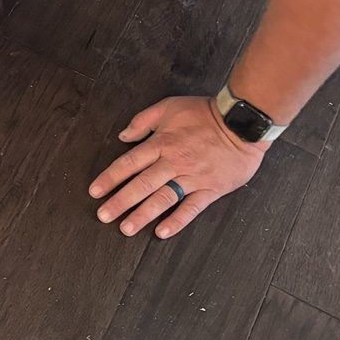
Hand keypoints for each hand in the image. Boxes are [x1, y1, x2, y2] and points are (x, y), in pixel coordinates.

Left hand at [89, 96, 266, 239]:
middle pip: (142, 184)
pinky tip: (161, 232)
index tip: (95, 191)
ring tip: (126, 228)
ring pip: (163, 199)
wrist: (244, 122)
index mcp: (162, 142)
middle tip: (103, 216)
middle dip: (120, 201)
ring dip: (143, 215)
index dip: (110, 178)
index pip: (130, 163)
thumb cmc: (206, 113)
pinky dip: (177, 221)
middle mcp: (174, 162)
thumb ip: (143, 120)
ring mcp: (193, 177)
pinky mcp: (211, 189)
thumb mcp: (170, 106)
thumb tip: (123, 135)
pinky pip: (191, 208)